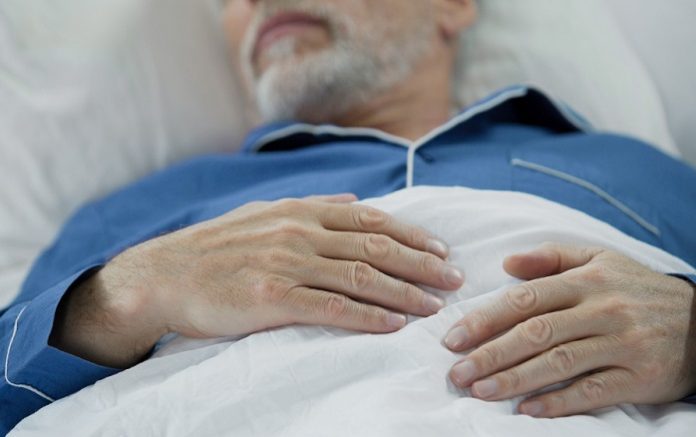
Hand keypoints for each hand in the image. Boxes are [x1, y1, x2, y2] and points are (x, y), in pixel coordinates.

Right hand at [51, 194, 463, 367]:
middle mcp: (300, 232)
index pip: (372, 220)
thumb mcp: (264, 212)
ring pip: (362, 277)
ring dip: (405, 292)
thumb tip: (356, 200)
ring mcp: (287, 264)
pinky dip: (369, 317)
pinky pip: (332, 308)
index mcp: (301, 211)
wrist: (165, 275)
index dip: (413, 235)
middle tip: (454, 279)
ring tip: (436, 305)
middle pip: (376, 247)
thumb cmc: (217, 246)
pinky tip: (394, 325)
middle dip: (422, 264)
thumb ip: (313, 205)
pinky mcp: (273, 298)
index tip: (442, 250)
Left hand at [443, 243, 695, 417]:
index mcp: (587, 280)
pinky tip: (527, 410)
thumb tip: (507, 263)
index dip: (485, 319)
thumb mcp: (600, 260)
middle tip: (457, 372)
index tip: (453, 338)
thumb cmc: (636, 288)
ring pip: (559, 363)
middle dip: (490, 354)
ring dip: (515, 379)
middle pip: (536, 333)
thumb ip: (551, 257)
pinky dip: (558, 402)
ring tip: (480, 391)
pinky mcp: (639, 377)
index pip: (526, 299)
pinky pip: (592, 392)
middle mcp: (603, 310)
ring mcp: (622, 345)